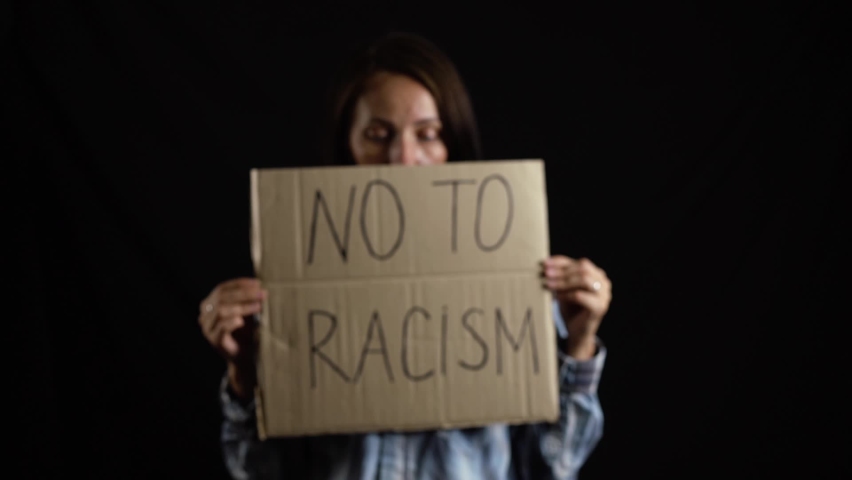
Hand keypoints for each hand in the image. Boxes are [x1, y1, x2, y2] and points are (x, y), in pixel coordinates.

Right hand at [198, 278, 266, 397]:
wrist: (246, 356)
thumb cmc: (247, 330)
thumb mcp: (247, 310)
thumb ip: (248, 298)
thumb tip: (260, 285)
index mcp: (210, 303)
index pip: (222, 288)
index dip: (240, 284)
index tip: (258, 283)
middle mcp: (205, 314)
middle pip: (222, 297)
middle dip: (244, 294)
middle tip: (262, 294)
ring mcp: (207, 328)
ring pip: (221, 311)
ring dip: (242, 306)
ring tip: (258, 306)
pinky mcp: (214, 340)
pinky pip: (220, 328)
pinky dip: (231, 322)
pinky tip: (242, 321)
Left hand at [542, 256, 611, 359]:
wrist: (578, 332)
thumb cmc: (570, 307)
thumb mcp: (566, 288)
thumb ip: (561, 275)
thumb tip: (545, 263)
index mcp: (598, 274)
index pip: (580, 263)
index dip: (561, 262)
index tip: (544, 263)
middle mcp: (604, 282)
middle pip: (583, 268)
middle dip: (562, 271)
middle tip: (546, 274)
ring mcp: (604, 295)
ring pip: (584, 279)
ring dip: (564, 281)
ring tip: (549, 285)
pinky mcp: (599, 307)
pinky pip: (581, 296)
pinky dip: (567, 294)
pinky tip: (557, 297)